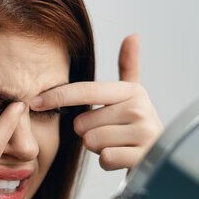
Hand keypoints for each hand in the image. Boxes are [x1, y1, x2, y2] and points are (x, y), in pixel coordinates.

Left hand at [31, 34, 162, 169]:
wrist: (164, 158)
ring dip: (99, 149)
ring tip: (118, 145)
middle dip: (89, 134)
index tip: (34, 101)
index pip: (85, 91)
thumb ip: (129, 67)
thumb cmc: (137, 127)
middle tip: (110, 134)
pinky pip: (105, 158)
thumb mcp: (133, 97)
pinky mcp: (142, 157)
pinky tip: (123, 158)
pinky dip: (108, 163)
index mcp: (131, 91)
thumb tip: (132, 35)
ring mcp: (143, 133)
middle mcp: (139, 108)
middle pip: (83, 124)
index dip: (57, 96)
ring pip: (91, 142)